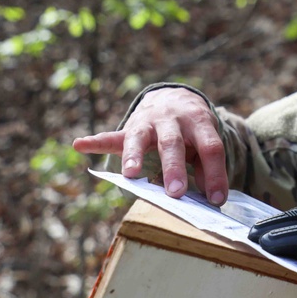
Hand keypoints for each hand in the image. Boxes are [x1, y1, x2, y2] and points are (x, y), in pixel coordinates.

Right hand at [72, 87, 228, 204]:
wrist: (175, 98)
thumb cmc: (193, 131)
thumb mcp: (206, 142)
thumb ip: (207, 166)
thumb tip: (209, 195)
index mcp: (199, 122)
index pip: (210, 148)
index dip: (215, 174)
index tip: (216, 200)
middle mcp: (173, 120)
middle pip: (173, 144)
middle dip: (174, 169)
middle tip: (177, 193)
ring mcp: (149, 122)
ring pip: (140, 138)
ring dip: (134, 156)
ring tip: (130, 174)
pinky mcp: (130, 128)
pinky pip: (111, 136)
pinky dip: (95, 141)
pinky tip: (80, 144)